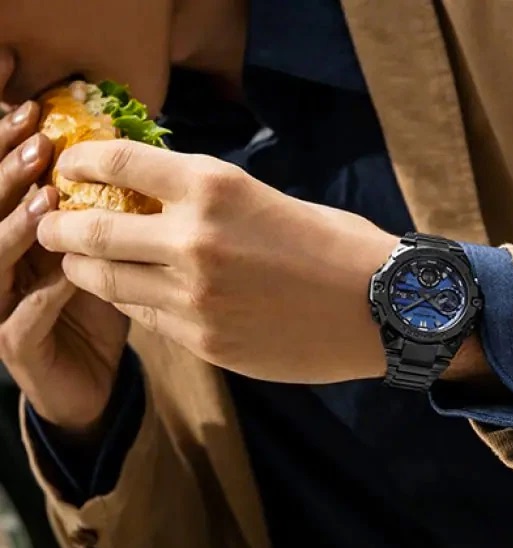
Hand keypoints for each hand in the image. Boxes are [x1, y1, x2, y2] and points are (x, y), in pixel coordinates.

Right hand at [0, 103, 128, 432]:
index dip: (6, 145)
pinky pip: (24, 316)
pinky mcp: (15, 345)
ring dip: (17, 226)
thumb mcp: (103, 255)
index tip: (33, 109)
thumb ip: (104, 217)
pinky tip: (69, 275)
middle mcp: (0, 265)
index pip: (2, 185)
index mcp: (14, 238)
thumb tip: (130, 164)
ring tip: (47, 198)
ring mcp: (0, 306)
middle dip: (8, 172)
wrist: (93, 379)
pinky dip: (46, 294)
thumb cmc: (100, 309)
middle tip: (38, 140)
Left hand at [38, 140, 399, 382]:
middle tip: (56, 227)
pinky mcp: (207, 343)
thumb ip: (211, 204)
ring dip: (88, 270)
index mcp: (215, 189)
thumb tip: (160, 207)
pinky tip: (136, 295)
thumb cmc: (338, 245)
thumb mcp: (270, 200)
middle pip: (93, 232)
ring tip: (84, 263)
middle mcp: (194, 241)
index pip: (119, 164)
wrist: (382, 308)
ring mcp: (196, 299)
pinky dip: (134, 303)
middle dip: (63, 228)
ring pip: (111, 284)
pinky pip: (148, 320)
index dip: (83, 164)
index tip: (72, 170)